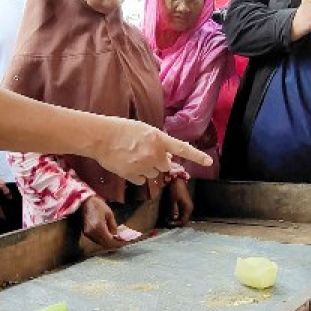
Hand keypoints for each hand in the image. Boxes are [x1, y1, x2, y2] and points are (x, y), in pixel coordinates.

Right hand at [79, 196, 123, 249]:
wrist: (84, 202)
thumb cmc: (97, 205)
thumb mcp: (109, 214)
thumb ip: (113, 226)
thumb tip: (117, 235)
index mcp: (99, 227)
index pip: (110, 241)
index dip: (118, 243)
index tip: (125, 242)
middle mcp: (92, 232)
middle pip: (105, 244)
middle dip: (115, 244)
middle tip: (122, 241)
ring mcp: (88, 233)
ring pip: (101, 243)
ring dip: (109, 243)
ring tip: (117, 239)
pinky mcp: (86, 233)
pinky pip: (96, 240)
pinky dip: (103, 240)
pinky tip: (109, 236)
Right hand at [93, 118, 212, 184]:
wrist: (101, 137)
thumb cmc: (122, 130)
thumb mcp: (144, 130)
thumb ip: (158, 142)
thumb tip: (167, 158)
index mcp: (158, 139)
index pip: (182, 149)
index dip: (196, 156)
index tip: (208, 161)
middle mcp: (154, 153)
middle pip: (165, 166)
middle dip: (159, 162)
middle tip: (146, 153)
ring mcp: (143, 165)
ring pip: (154, 174)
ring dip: (148, 168)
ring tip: (133, 157)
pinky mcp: (132, 175)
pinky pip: (142, 181)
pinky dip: (137, 175)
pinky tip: (128, 165)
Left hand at [165, 178, 192, 226]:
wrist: (178, 181)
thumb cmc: (176, 189)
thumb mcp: (174, 200)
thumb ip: (174, 210)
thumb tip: (175, 219)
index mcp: (188, 208)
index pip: (184, 221)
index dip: (177, 224)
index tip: (170, 224)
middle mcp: (190, 208)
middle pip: (184, 219)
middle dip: (176, 222)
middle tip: (168, 222)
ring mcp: (188, 206)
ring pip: (183, 216)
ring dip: (177, 219)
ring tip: (169, 219)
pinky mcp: (185, 204)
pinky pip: (182, 212)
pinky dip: (177, 215)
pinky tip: (171, 214)